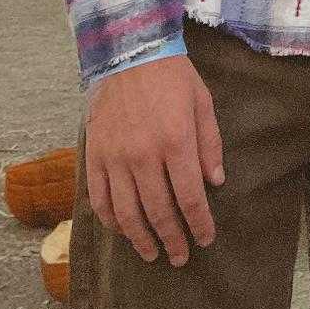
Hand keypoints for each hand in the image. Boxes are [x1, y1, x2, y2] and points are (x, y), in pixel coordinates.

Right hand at [84, 56, 223, 264]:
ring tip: (152, 254)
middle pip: (159, 211)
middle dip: (173, 239)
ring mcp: (115, 158)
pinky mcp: (94, 156)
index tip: (206, 239)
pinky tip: (123, 230)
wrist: (129, 51)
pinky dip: (111, 220)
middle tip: (181, 257)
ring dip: (141, 238)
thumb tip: (215, 183)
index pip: (189, 197)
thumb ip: (209, 145)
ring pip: (127, 213)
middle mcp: (144, 155)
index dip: (199, 223)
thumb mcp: (202, 103)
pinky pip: (100, 199)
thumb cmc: (172, 76)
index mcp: (176, 141)